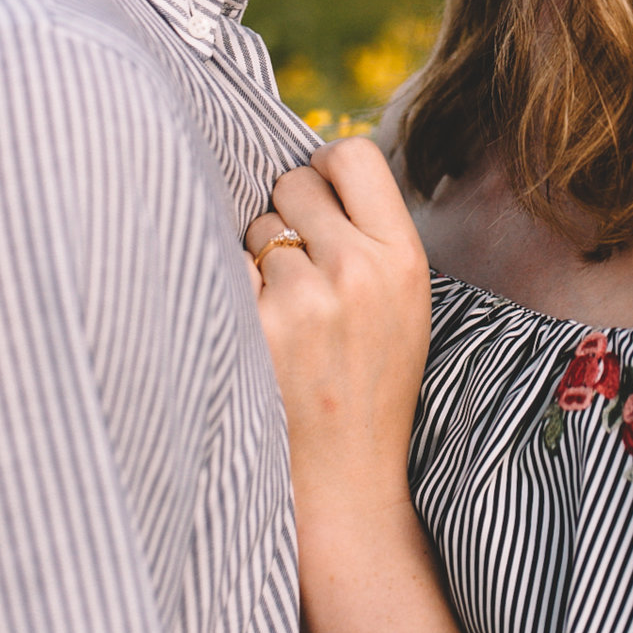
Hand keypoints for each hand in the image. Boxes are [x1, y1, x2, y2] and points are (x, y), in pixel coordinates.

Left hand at [245, 139, 431, 511]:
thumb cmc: (370, 379)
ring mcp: (305, 300)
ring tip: (287, 317)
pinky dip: (236, 292)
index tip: (317, 194)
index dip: (324, 166)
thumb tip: (312, 164)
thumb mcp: (403, 302)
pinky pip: (228, 267)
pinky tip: (260, 333)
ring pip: (257, 228)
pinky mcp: (258, 328)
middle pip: (293, 183)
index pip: (352, 155)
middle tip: (300, 269)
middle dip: (288, 215)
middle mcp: (358, 269)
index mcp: (404, 257)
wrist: (347, 477)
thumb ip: (369, 234)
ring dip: (260, 260)